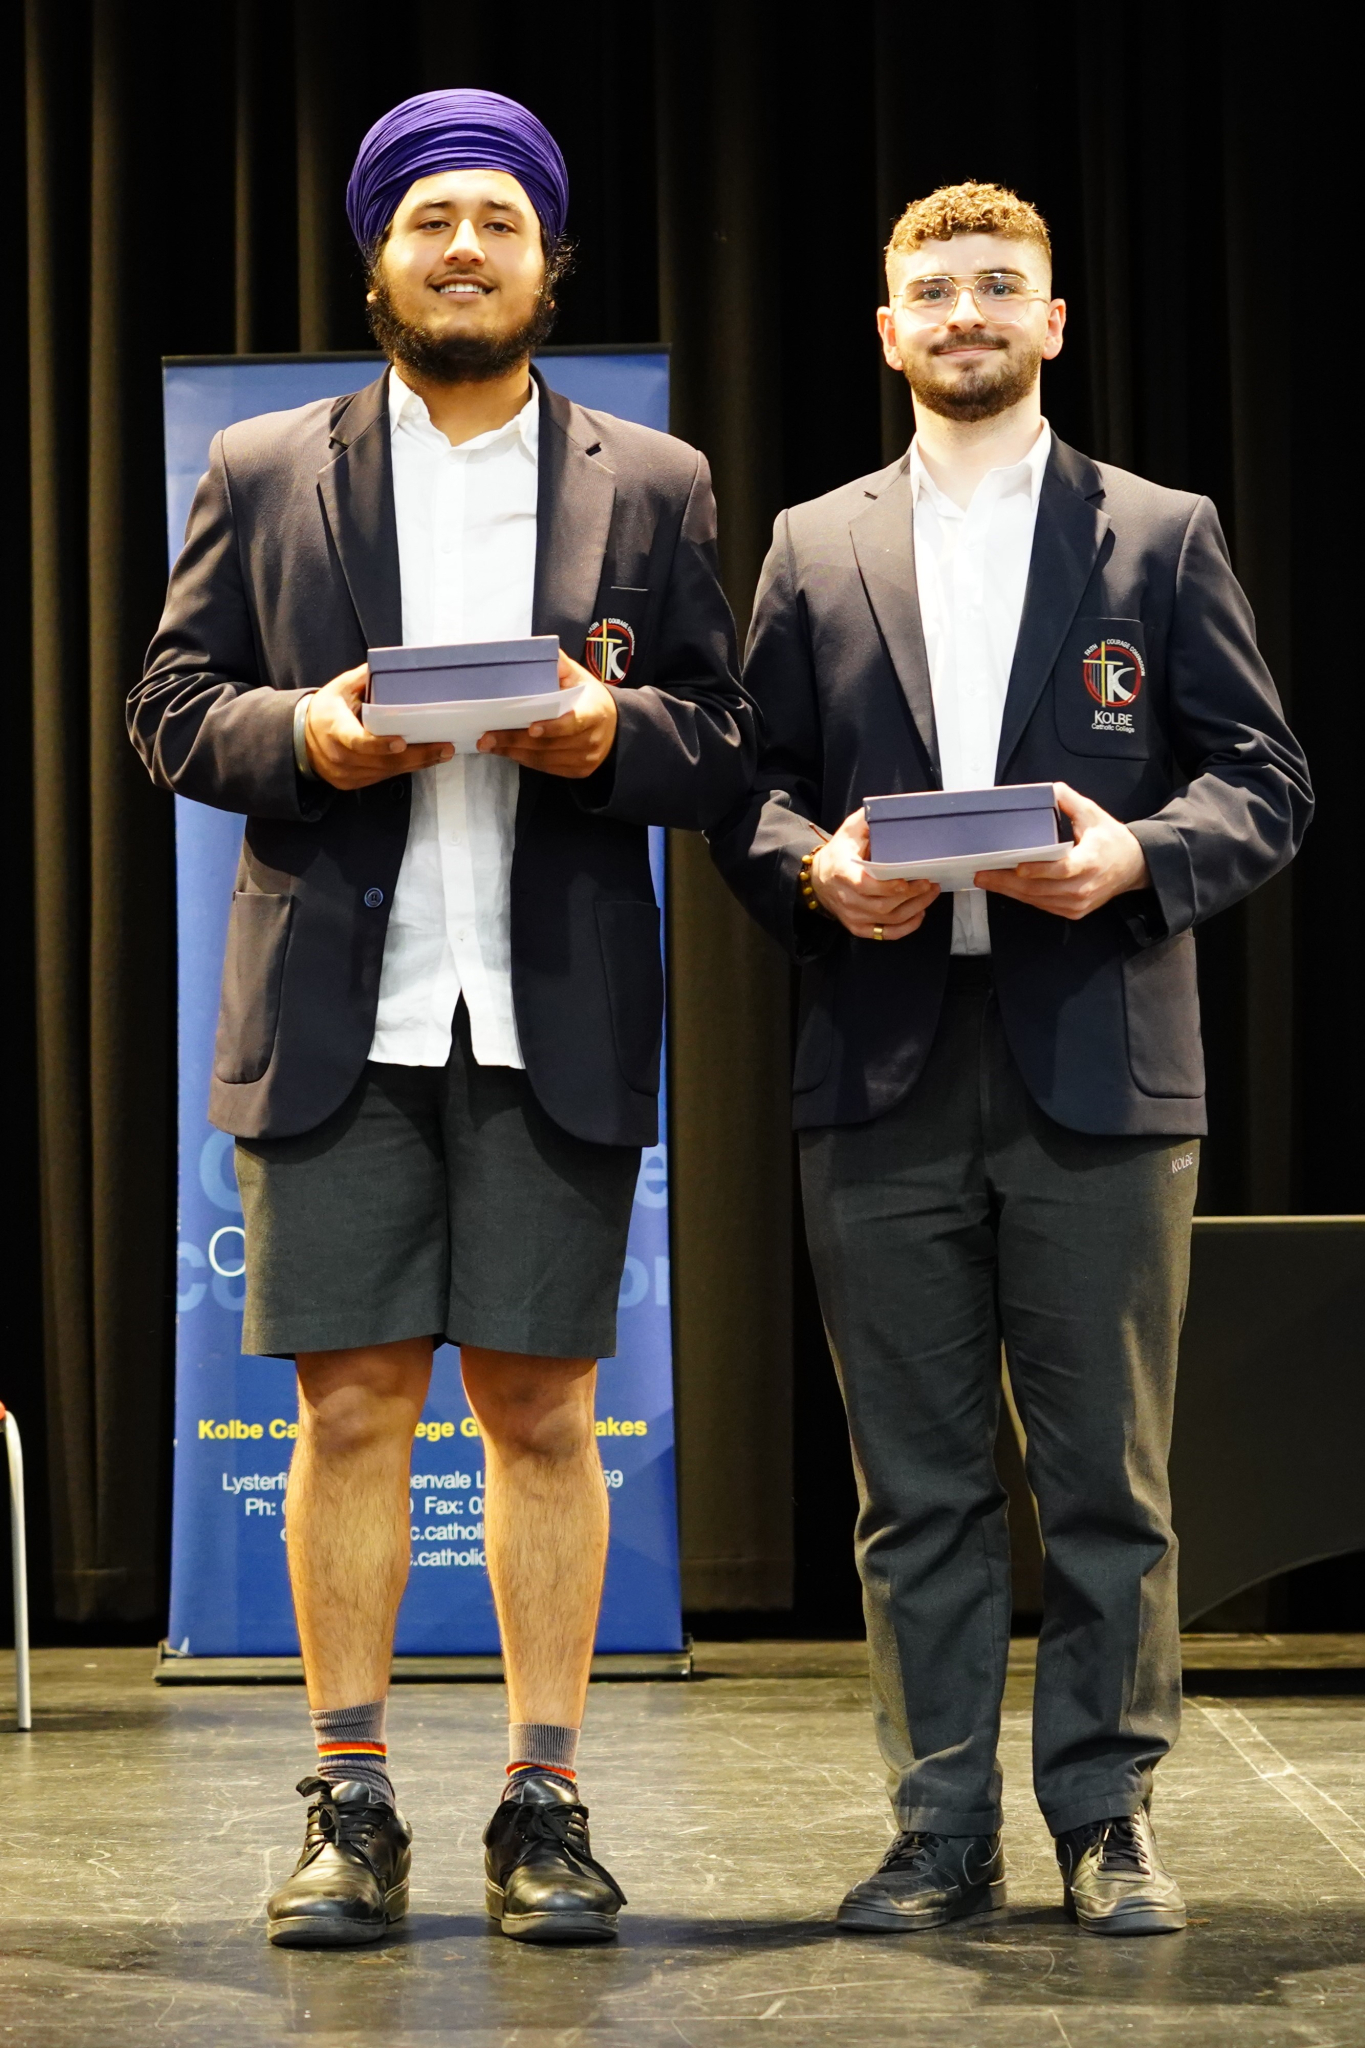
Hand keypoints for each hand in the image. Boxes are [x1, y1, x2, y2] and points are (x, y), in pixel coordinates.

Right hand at [304, 666, 452, 790]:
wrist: (300, 739)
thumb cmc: (325, 710)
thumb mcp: (338, 688)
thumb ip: (363, 678)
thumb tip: (389, 664)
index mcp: (334, 729)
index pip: (357, 741)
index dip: (379, 744)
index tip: (402, 741)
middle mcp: (339, 756)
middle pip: (382, 761)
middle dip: (416, 755)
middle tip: (443, 747)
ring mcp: (345, 773)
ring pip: (387, 773)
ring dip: (417, 764)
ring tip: (442, 752)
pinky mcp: (352, 783)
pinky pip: (383, 778)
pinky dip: (404, 769)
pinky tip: (424, 759)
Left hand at [475, 651, 617, 776]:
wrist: (614, 727)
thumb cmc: (589, 698)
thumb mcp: (580, 677)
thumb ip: (560, 665)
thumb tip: (537, 649)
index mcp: (594, 712)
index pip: (575, 722)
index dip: (553, 727)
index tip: (531, 728)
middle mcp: (592, 739)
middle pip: (550, 744)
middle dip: (515, 740)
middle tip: (487, 738)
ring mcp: (585, 758)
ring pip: (544, 759)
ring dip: (513, 752)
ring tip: (488, 744)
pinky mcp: (578, 771)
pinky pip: (546, 768)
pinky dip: (523, 760)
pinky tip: (505, 751)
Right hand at [810, 807, 939, 940]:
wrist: (818, 878)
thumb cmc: (840, 852)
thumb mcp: (849, 830)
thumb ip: (868, 820)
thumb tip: (891, 808)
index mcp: (841, 872)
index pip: (865, 885)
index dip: (888, 886)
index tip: (908, 880)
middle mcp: (845, 898)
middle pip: (883, 904)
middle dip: (911, 895)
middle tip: (930, 883)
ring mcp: (852, 916)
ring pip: (888, 918)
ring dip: (915, 908)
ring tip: (930, 893)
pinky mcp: (858, 927)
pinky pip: (886, 934)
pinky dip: (906, 927)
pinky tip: (919, 913)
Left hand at [975, 781, 1149, 918]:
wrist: (1133, 867)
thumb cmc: (1111, 840)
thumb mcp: (1094, 815)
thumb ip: (1070, 801)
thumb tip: (1049, 790)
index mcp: (1091, 860)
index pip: (1063, 869)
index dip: (1040, 870)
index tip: (1018, 867)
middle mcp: (1084, 886)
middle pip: (1041, 889)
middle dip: (1008, 882)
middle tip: (983, 874)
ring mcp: (1078, 902)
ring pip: (1038, 900)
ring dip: (1010, 891)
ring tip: (987, 880)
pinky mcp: (1074, 911)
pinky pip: (1044, 906)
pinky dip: (1023, 897)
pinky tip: (1006, 888)